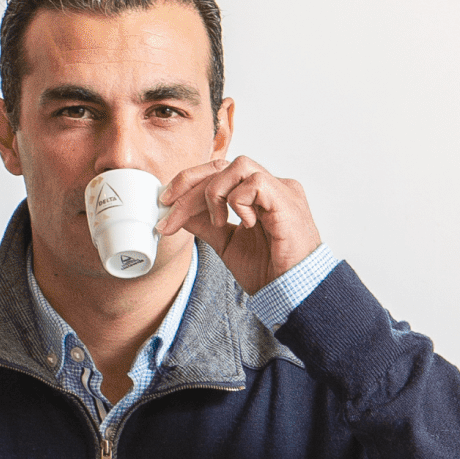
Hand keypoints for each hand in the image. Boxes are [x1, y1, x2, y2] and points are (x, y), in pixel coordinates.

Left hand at [158, 155, 321, 295]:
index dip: (189, 182)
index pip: (219, 172)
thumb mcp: (227, 244)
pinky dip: (240, 202)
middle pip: (223, 164)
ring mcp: (281, 190)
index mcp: (259, 195)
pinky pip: (255, 183)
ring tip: (218, 221)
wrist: (293, 293)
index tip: (166, 201)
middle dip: (190, 184)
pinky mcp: (287, 200)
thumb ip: (206, 224)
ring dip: (215, 192)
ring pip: (238, 165)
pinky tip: (246, 224)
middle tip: (170, 208)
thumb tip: (178, 211)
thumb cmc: (269, 272)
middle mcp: (272, 186)